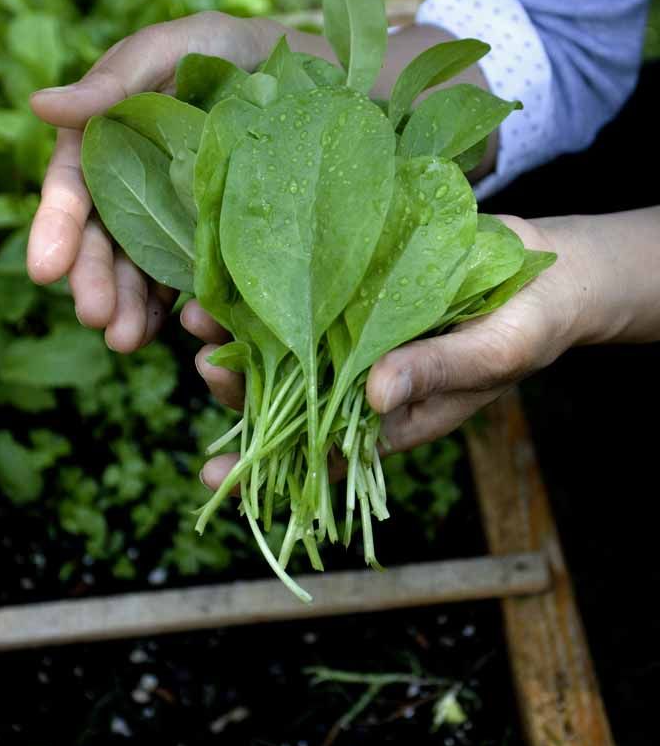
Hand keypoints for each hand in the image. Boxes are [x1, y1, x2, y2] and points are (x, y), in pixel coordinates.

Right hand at [27, 12, 283, 350]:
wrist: (296, 73)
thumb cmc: (220, 50)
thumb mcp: (170, 49)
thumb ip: (113, 80)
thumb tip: (40, 105)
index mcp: (107, 147)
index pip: (74, 193)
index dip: (58, 230)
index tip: (45, 268)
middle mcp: (133, 190)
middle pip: (104, 245)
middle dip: (95, 282)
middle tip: (96, 316)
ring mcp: (172, 221)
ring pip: (141, 272)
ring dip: (129, 308)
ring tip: (126, 339)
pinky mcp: (212, 242)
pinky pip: (193, 281)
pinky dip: (185, 308)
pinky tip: (183, 331)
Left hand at [182, 214, 592, 488]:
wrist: (547, 272)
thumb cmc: (529, 328)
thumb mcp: (491, 354)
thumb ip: (436, 372)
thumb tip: (373, 394)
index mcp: (390, 416)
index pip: (320, 453)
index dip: (266, 467)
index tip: (214, 474)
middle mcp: (362, 379)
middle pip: (288, 395)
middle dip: (238, 385)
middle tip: (202, 363)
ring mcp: (356, 333)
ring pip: (286, 343)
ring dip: (241, 333)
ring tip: (199, 315)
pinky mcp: (357, 288)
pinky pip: (307, 294)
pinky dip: (271, 288)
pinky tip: (234, 270)